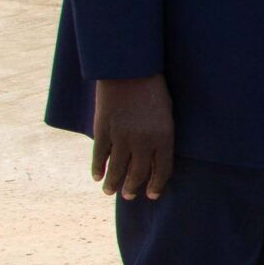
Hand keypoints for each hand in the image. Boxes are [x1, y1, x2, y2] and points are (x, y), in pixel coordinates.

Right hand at [92, 75, 173, 198]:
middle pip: (138, 173)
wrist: (129, 69)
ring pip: (117, 169)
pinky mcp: (103, 130)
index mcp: (164, 137)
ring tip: (110, 192)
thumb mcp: (166, 113)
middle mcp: (143, 141)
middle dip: (133, 188)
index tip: (152, 195)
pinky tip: (97, 176)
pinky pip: (100, 155)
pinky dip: (98, 168)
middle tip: (130, 196)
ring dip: (113, 183)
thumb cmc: (153, 88)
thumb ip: (161, 136)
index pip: (162, 170)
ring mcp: (121, 137)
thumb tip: (153, 158)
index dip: (156, 185)